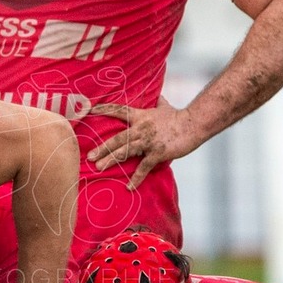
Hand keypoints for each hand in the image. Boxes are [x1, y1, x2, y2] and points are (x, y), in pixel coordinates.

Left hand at [87, 101, 204, 190]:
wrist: (193, 124)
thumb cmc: (179, 116)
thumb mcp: (165, 107)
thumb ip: (158, 102)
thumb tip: (158, 95)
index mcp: (140, 116)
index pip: (119, 110)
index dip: (105, 109)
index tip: (91, 110)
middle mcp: (141, 128)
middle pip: (117, 139)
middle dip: (102, 148)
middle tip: (89, 156)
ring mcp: (148, 141)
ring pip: (125, 152)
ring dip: (111, 160)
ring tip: (98, 168)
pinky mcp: (157, 152)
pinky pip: (144, 167)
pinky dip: (136, 178)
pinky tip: (128, 187)